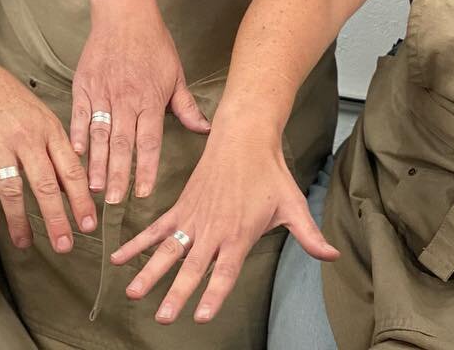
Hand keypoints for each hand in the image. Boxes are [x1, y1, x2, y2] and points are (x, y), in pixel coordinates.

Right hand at [0, 49, 98, 252]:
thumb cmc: (4, 96)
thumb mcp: (38, 113)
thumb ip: (54, 146)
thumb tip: (70, 185)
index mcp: (47, 128)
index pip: (71, 170)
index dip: (81, 201)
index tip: (88, 225)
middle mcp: (24, 136)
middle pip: (45, 185)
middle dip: (56, 220)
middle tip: (64, 245)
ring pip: (12, 192)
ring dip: (20, 222)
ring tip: (25, 243)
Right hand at [70, 3, 209, 204]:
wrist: (124, 12)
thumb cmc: (153, 42)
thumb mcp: (175, 74)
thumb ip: (186, 106)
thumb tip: (205, 129)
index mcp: (150, 99)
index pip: (148, 142)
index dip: (145, 170)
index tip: (142, 193)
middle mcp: (125, 99)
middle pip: (121, 144)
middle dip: (117, 176)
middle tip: (113, 202)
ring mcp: (102, 92)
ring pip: (98, 134)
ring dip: (95, 163)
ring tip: (93, 187)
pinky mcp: (83, 84)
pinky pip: (79, 114)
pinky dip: (76, 134)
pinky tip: (75, 153)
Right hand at [110, 132, 335, 324]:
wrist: (243, 135)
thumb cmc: (269, 172)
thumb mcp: (294, 204)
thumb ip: (310, 235)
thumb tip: (332, 256)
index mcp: (238, 233)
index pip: (224, 271)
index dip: (213, 294)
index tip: (201, 316)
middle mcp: (212, 229)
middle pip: (191, 267)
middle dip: (176, 293)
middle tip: (163, 316)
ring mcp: (193, 218)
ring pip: (167, 250)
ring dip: (149, 272)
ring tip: (133, 293)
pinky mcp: (181, 207)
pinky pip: (156, 228)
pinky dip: (137, 243)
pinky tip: (121, 257)